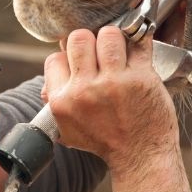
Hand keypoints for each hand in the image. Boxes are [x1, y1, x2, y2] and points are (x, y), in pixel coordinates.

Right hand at [43, 26, 177, 170]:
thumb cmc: (106, 141)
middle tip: (100, 52)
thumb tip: (50, 78)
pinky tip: (138, 47)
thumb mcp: (68, 130)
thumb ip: (55, 102)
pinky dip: (139, 40)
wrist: (140, 157)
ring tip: (119, 51)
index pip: (55, 58)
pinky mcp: (141, 77)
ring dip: (114, 39)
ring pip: (108, 34)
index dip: (69, 57)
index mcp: (62, 101)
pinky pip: (138, 43)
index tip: (82, 63)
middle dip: (89, 41)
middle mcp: (85, 90)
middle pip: (79, 38)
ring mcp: (114, 82)